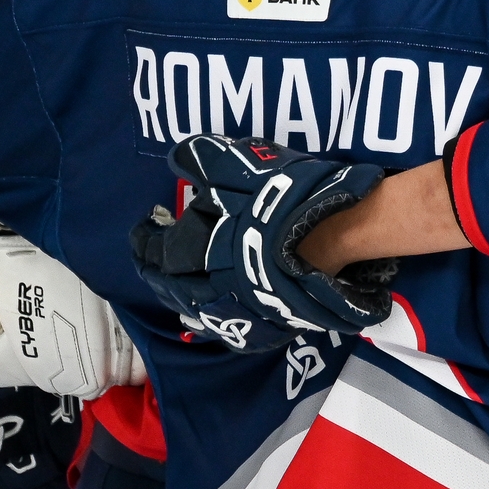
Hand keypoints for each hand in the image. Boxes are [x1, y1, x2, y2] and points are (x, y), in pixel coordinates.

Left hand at [128, 135, 392, 350]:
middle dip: (158, 273)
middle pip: (174, 285)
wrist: (343, 229)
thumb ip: (204, 161)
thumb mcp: (243, 166)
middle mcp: (215, 282)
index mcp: (205, 246)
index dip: (147, 239)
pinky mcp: (268, 320)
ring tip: (176, 288)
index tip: (145, 226)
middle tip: (152, 261)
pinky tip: (214, 312)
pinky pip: (233, 326)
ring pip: (199, 310)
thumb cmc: (289, 195)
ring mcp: (242, 306)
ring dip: (182, 298)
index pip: (160, 249)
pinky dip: (216, 318)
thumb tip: (175, 161)